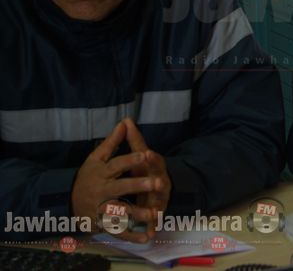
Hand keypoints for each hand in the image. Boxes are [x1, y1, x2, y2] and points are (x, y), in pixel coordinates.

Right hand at [71, 121, 159, 242]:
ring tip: (155, 213)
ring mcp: (101, 208)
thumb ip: (113, 142)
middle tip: (159, 183)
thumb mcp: (97, 158)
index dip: (131, 159)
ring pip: (119, 211)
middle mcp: (101, 190)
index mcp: (101, 172)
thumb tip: (125, 121)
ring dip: (137, 213)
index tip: (146, 154)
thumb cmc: (88, 176)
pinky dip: (132, 235)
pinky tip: (147, 236)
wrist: (67, 202)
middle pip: (120, 187)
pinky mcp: (103, 223)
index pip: (117, 164)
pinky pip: (118, 230)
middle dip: (139, 185)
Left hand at [122, 118, 171, 239]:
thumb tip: (126, 120)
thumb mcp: (140, 156)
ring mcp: (159, 199)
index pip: (155, 161)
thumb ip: (134, 141)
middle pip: (160, 183)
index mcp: (154, 168)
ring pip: (158, 205)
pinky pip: (153, 223)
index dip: (151, 157)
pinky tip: (149, 235)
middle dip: (158, 184)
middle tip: (158, 183)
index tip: (147, 153)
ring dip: (158, 210)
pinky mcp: (155, 215)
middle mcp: (160, 183)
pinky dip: (151, 229)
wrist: (158, 189)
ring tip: (155, 214)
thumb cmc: (146, 170)